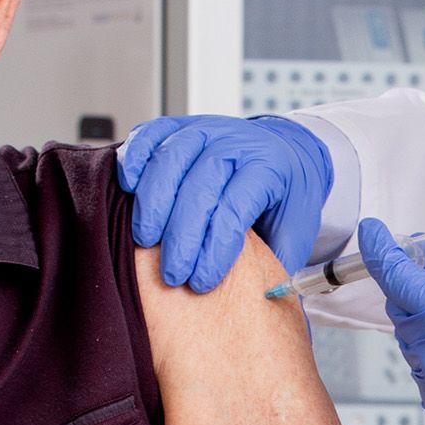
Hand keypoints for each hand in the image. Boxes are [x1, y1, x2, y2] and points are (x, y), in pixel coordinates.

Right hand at [118, 114, 331, 293]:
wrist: (283, 152)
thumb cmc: (283, 197)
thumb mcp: (296, 229)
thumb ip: (276, 260)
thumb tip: (257, 299)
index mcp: (268, 166)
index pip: (235, 206)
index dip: (215, 247)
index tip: (202, 281)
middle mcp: (235, 141)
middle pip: (200, 185)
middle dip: (182, 235)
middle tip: (172, 274)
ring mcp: (204, 128)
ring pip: (170, 158)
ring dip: (153, 202)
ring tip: (145, 241)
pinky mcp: (178, 125)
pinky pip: (150, 135)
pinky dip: (134, 159)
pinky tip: (129, 189)